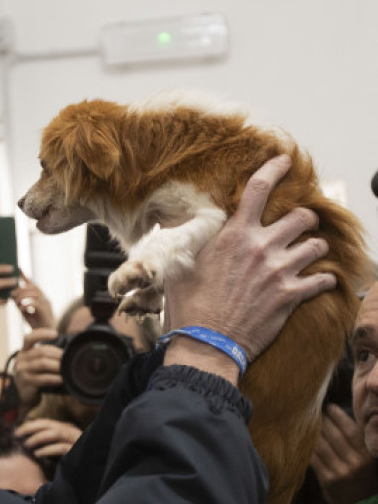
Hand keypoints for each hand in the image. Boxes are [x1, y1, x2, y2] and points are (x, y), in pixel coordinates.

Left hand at [12, 272, 55, 328]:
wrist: (46, 336)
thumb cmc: (36, 325)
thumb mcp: (26, 312)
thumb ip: (21, 304)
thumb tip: (12, 297)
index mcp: (40, 297)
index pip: (32, 284)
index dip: (25, 276)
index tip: (18, 268)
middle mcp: (44, 298)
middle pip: (32, 287)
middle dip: (20, 289)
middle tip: (11, 293)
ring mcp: (46, 304)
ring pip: (34, 293)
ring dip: (22, 296)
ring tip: (15, 301)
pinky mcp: (46, 311)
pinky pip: (35, 303)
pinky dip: (26, 305)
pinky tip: (21, 309)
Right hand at [13, 328, 62, 408]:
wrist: (23, 396)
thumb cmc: (34, 377)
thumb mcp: (35, 364)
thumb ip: (44, 356)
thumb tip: (66, 352)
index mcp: (23, 352)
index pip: (29, 338)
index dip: (42, 334)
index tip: (55, 334)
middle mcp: (21, 359)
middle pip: (41, 351)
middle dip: (57, 354)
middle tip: (68, 358)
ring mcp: (22, 371)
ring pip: (42, 363)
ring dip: (57, 365)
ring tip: (66, 368)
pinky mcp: (26, 382)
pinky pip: (42, 378)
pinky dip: (53, 378)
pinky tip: (61, 379)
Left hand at [15, 417, 81, 457]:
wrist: (89, 471)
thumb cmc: (71, 459)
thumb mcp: (59, 446)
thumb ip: (48, 441)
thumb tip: (28, 439)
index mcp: (66, 428)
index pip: (46, 422)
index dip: (30, 425)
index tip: (17, 431)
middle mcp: (71, 431)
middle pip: (48, 424)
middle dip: (30, 428)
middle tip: (17, 434)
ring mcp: (75, 440)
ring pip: (55, 433)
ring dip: (38, 437)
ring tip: (27, 444)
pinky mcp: (76, 451)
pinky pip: (60, 447)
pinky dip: (47, 449)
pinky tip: (38, 454)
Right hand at [163, 155, 336, 382]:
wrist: (205, 342)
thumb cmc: (188, 306)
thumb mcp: (179, 266)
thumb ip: (191, 242)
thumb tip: (183, 228)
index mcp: (233, 236)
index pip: (258, 189)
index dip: (274, 169)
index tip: (284, 162)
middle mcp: (260, 248)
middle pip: (301, 217)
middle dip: (303, 220)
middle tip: (299, 227)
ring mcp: (279, 272)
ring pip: (317, 246)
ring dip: (314, 248)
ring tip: (308, 253)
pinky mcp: (290, 296)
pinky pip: (323, 280)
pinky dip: (325, 280)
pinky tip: (321, 282)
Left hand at [311, 403, 377, 503]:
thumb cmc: (361, 477)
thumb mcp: (367, 460)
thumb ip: (358, 441)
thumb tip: (342, 416)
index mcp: (368, 455)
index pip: (352, 431)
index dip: (339, 417)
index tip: (330, 407)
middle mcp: (356, 463)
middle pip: (335, 436)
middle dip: (323, 422)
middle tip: (314, 411)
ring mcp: (342, 472)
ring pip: (322, 446)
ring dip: (312, 433)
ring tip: (306, 423)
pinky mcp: (328, 480)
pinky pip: (314, 459)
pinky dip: (307, 449)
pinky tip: (302, 440)